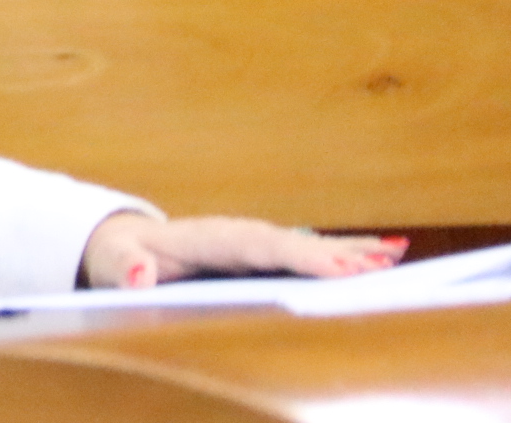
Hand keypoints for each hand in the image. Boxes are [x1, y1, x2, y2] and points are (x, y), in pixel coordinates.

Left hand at [81, 211, 407, 289]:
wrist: (122, 244)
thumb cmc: (121, 257)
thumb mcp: (114, 265)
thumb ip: (126, 270)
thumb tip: (140, 275)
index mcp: (204, 238)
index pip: (255, 246)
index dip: (296, 255)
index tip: (335, 267)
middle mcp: (236, 235)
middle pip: (291, 245)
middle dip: (333, 254)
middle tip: (382, 265)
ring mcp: (251, 243)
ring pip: (305, 247)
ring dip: (349, 252)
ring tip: (396, 258)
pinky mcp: (261, 255)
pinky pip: (306, 255)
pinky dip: (344, 254)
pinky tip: (384, 256)